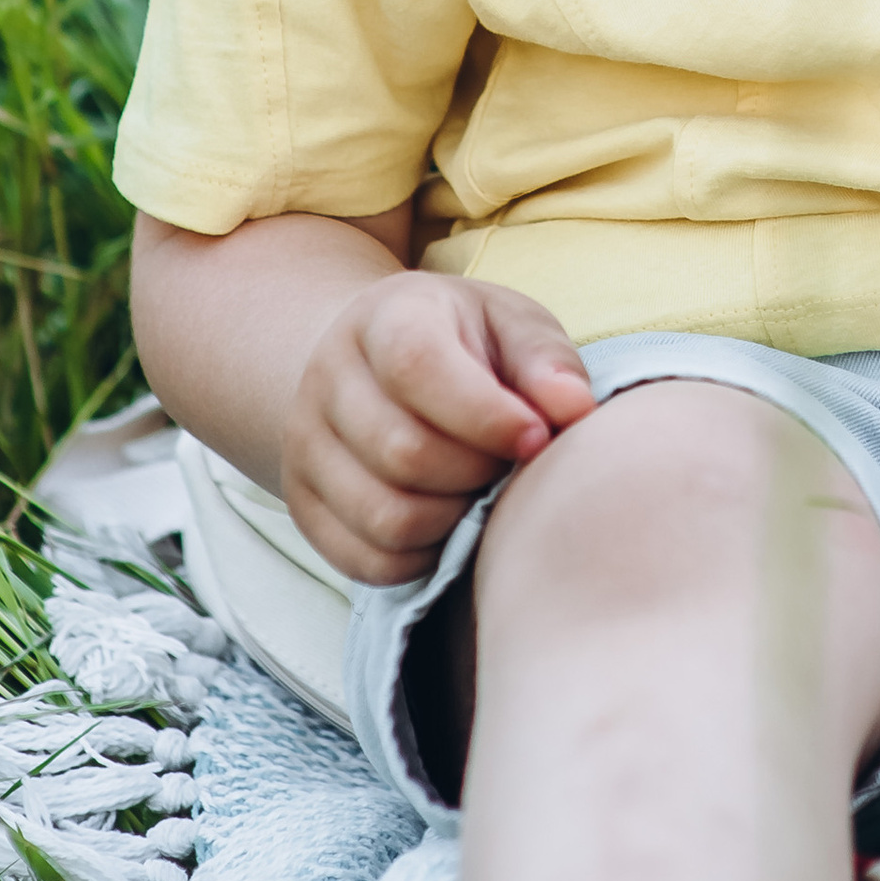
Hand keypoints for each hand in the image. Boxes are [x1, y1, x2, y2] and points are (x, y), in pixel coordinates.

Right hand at [282, 272, 595, 587]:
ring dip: (454, 521)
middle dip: (478, 473)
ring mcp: (304, 447)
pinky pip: (367, 561)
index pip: (417, 367)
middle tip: (508, 465)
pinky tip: (449, 522)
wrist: (373, 367)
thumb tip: (576, 409)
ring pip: (385, 517)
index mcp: (385, 319)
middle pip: (404, 453)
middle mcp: (328, 379)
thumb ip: (545, 361)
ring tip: (479, 492)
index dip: (486, 414)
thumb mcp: (510, 325)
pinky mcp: (303, 506)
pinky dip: (423, 557)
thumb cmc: (463, 345)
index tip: (537, 437)